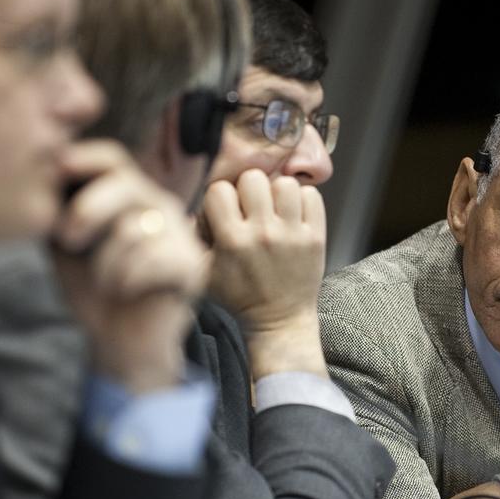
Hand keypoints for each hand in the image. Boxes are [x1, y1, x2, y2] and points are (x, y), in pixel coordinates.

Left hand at [51, 140, 205, 392]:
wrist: (118, 343)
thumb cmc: (92, 290)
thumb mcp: (64, 244)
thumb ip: (56, 208)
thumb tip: (39, 174)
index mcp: (131, 196)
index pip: (111, 159)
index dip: (83, 159)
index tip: (57, 170)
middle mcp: (161, 208)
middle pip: (126, 184)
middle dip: (89, 210)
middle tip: (68, 240)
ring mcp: (181, 236)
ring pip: (133, 230)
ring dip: (105, 262)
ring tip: (105, 283)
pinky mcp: (191, 267)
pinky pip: (152, 261)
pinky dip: (127, 281)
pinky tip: (127, 293)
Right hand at [201, 171, 327, 378]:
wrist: (278, 320)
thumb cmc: (239, 296)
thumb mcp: (203, 273)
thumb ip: (190, 240)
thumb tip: (184, 211)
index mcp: (233, 241)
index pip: (219, 190)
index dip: (220, 198)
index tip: (225, 212)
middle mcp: (263, 234)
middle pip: (253, 178)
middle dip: (248, 189)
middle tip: (251, 208)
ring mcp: (292, 234)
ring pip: (285, 183)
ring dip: (278, 193)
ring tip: (274, 210)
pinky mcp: (315, 237)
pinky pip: (311, 195)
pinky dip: (303, 200)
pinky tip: (293, 215)